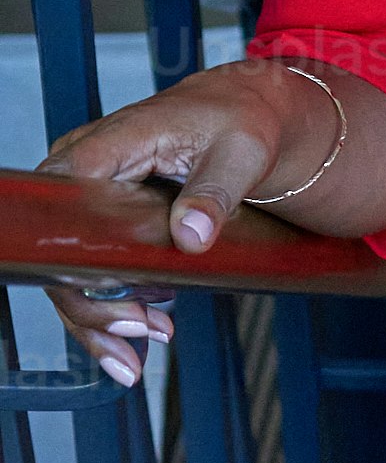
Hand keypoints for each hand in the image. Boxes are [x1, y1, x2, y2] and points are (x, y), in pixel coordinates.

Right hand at [34, 71, 293, 381]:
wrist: (247, 111)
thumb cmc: (241, 120)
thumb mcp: (240, 153)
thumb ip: (214, 192)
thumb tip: (190, 235)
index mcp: (107, 146)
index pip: (66, 214)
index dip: (84, 270)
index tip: (124, 306)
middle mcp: (84, 170)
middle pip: (61, 251)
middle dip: (93, 308)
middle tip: (142, 335)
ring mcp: (90, 195)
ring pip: (71, 268)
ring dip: (100, 317)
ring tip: (140, 351)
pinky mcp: (105, 215)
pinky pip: (91, 265)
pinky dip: (110, 305)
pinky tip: (137, 335)